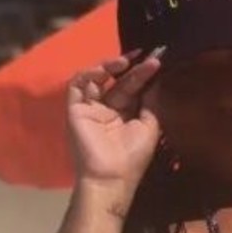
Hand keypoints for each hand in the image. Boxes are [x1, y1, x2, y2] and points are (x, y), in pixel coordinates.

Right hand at [67, 52, 162, 210]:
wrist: (110, 176)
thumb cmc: (132, 156)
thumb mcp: (149, 127)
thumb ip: (151, 102)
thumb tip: (155, 81)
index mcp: (125, 115)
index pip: (133, 88)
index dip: (143, 74)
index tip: (156, 61)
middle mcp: (107, 109)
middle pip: (118, 81)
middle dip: (131, 68)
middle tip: (145, 56)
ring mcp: (90, 108)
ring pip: (96, 79)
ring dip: (109, 66)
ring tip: (126, 61)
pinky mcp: (75, 109)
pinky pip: (77, 85)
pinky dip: (88, 73)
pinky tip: (104, 70)